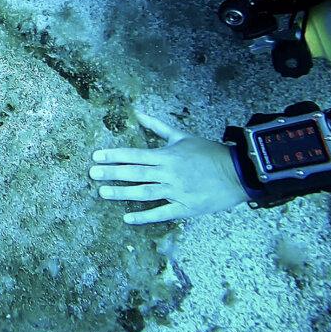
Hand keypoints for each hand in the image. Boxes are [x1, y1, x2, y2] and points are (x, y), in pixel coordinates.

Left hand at [89, 111, 248, 223]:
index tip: (96, 156)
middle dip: (112, 173)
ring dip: (122, 193)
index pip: (135, 154)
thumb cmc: (208, 153)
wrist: (238, 172)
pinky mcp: (185, 208)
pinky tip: (127, 218)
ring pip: (144, 193)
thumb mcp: (182, 136)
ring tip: (102, 193)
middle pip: (135, 173)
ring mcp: (176, 192)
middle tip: (92, 174)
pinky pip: (161, 213)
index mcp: (167, 155)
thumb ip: (157, 126)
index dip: (114, 155)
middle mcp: (169, 173)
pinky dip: (144, 217)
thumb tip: (138, 113)